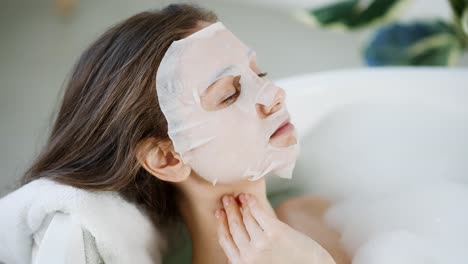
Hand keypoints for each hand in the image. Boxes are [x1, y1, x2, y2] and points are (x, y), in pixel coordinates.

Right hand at [215, 193, 336, 263]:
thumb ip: (248, 253)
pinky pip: (259, 213)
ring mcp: (262, 243)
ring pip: (246, 218)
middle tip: (226, 198)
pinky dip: (252, 203)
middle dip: (228, 210)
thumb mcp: (261, 263)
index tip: (218, 212)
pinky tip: (250, 197)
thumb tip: (236, 233)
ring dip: (240, 204)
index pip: (225, 239)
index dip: (221, 223)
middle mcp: (250, 255)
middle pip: (234, 226)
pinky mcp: (276, 232)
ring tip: (240, 196)